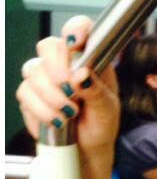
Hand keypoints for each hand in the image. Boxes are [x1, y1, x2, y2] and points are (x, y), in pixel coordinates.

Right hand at [16, 17, 120, 178]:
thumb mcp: (108, 109)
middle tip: (70, 91)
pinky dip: (41, 110)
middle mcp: (65, 63)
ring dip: (51, 96)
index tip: (74, 43)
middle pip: (47, 45)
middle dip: (56, 69)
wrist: (86, 149)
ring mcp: (45, 77)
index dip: (74, 29)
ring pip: (33, 71)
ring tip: (70, 114)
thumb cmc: (102, 124)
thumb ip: (96, 91)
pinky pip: (25, 94)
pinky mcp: (30, 95)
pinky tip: (58, 121)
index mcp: (90, 59)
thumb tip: (81, 74)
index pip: (79, 30)